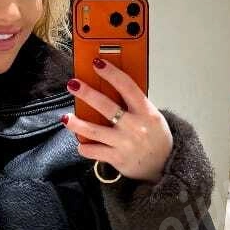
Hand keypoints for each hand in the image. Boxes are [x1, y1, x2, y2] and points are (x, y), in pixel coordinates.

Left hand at [63, 60, 172, 182]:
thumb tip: (111, 85)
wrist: (164, 166)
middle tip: (73, 84)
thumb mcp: (153, 116)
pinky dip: (84, 147)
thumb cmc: (156, 138)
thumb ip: (135, 103)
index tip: (97, 63)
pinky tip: (80, 142)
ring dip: (76, 123)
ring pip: (94, 131)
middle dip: (87, 93)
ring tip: (65, 117)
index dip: (111, 73)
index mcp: (146, 112)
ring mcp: (124, 143)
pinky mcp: (117, 158)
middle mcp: (135, 126)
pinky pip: (94, 151)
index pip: (127, 87)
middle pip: (106, 106)